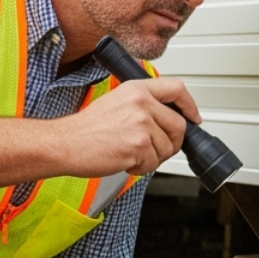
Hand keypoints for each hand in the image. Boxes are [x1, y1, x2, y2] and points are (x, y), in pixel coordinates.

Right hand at [60, 78, 200, 176]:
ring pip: (167, 148)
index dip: (189, 105)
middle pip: (179, 126)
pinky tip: (124, 160)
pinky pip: (153, 163)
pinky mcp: (139, 146)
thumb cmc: (86, 128)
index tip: (193, 117)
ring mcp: (141, 124)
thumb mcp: (116, 102)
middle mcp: (142, 103)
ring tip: (129, 152)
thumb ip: (143, 105)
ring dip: (152, 158)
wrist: (65, 143)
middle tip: (153, 148)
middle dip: (171, 142)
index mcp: (137, 89)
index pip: (176, 89)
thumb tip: (167, 118)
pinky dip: (141, 168)